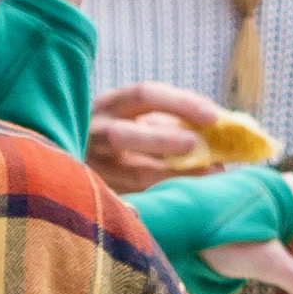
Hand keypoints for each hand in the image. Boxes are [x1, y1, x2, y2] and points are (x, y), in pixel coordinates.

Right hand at [86, 82, 220, 195]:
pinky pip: (134, 198)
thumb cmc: (122, 137)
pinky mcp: (100, 194)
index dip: (181, 103)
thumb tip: (217, 132)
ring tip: (202, 176)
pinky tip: (185, 196)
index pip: (144, 94)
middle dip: (163, 140)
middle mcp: (93, 133)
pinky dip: (164, 196)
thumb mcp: (136, 119)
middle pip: (122, 135)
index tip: (213, 116)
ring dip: (171, 175)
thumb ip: (169, 122)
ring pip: (129, 174)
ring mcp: (92, 167)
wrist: (74, 162)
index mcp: (109, 105)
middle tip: (196, 146)